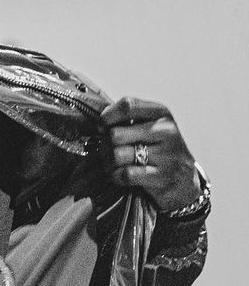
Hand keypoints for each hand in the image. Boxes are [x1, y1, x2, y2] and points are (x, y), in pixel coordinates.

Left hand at [101, 97, 201, 214]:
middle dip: (105, 145)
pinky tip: (122, 175)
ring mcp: (167, 155)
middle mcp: (167, 131)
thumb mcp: (149, 126)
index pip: (127, 105)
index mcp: (161, 114)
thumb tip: (100, 121)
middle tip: (108, 151)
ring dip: (109, 162)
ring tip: (115, 164)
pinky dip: (117, 176)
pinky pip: (125, 174)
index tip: (102, 127)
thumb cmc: (158, 149)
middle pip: (115, 134)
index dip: (107, 117)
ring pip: (118, 155)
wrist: (185, 180)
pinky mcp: (163, 177)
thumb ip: (126, 118)